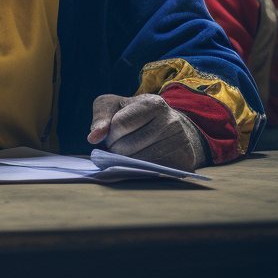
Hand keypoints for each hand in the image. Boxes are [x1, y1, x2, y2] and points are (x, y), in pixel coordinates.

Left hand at [87, 93, 206, 170]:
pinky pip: (152, 174)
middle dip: (117, 149)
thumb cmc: (133, 115)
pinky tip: (141, 163)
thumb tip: (93, 138)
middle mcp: (171, 121)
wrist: (168, 129)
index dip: (111, 133)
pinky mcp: (183, 163)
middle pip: (127, 146)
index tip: (114, 134)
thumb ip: (100, 116)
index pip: (120, 124)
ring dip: (126, 162)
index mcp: (153, 103)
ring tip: (131, 153)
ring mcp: (180, 143)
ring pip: (138, 162)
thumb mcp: (114, 106)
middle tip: (122, 145)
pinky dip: (140, 172)